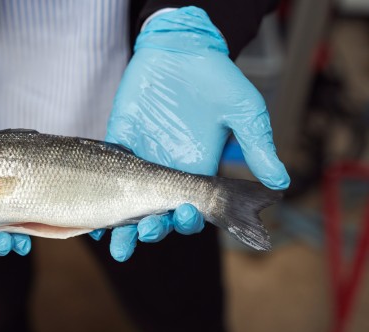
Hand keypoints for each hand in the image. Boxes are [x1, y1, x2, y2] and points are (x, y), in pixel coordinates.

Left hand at [92, 7, 289, 260]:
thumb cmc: (216, 76)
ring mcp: (141, 158)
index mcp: (197, 169)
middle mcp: (168, 170)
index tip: (186, 215)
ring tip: (115, 242)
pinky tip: (92, 213)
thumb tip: (281, 181)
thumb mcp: (243, 109)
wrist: (182, 48)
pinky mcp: (119, 141)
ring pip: (129, 202)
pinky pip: (107, 173)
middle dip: (153, 230)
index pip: (192, 209)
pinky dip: (100, 194)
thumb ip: (256, 145)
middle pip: (159, 214)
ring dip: (123, 225)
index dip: (189, 220)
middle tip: (147, 231)